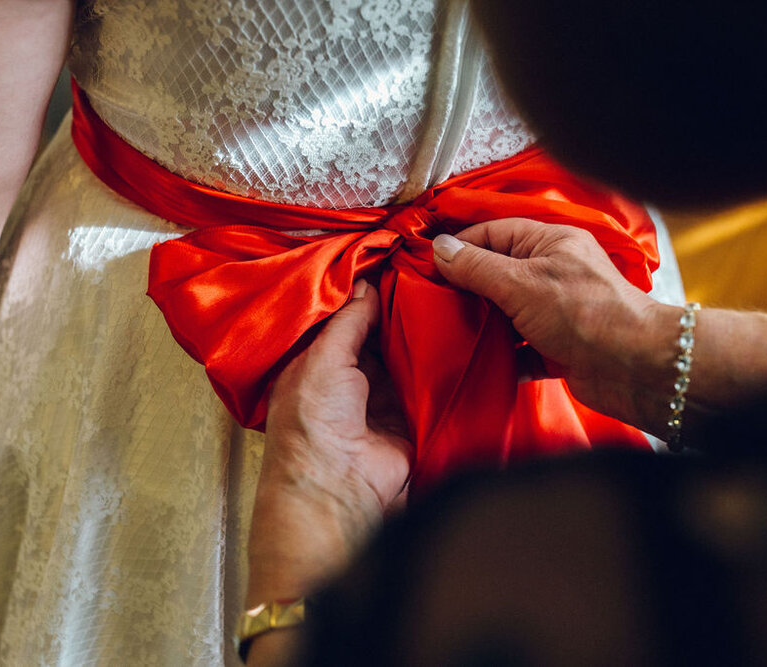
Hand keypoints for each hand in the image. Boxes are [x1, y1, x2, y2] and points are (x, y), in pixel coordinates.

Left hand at [245, 280, 411, 664]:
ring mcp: (380, 397)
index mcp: (314, 363)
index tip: (389, 260)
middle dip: (395, 308)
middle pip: (377, 333)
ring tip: (442, 291)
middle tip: (422, 271)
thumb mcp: (322, 358)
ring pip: (404, 353)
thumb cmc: (313, 426)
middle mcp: (347, 378)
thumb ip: (347, 320)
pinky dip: (438, 359)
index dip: (363, 293)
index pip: (342, 319)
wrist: (340, 490)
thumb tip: (365, 283)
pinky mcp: (410, 414)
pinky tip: (453, 329)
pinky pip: (427, 379)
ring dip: (419, 331)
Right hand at [432, 217, 677, 433]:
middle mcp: (554, 274)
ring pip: (506, 315)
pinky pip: (520, 351)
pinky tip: (476, 364)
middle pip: (498, 275)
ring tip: (445, 333)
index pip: (494, 234)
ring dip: (481, 326)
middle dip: (466, 289)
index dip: (460, 247)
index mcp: (550, 244)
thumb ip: (477, 267)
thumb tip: (440, 247)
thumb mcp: (521, 282)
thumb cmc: (585, 314)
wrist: (636, 368)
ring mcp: (556, 314)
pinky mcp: (558, 350)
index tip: (426, 265)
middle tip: (429, 302)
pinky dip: (501, 358)